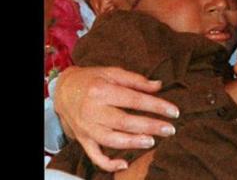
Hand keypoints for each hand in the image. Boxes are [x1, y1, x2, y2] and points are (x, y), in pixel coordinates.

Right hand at [54, 66, 179, 171]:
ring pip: (112, 140)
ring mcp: (87, 127)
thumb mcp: (112, 72)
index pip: (134, 100)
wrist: (63, 90)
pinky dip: (109, 164)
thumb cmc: (91, 79)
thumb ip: (135, 80)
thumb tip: (158, 86)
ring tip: (152, 142)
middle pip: (125, 121)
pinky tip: (124, 165)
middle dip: (150, 126)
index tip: (174, 111)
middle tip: (170, 129)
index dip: (156, 106)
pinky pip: (95, 156)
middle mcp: (93, 110)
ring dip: (133, 143)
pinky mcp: (83, 140)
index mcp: (102, 90)